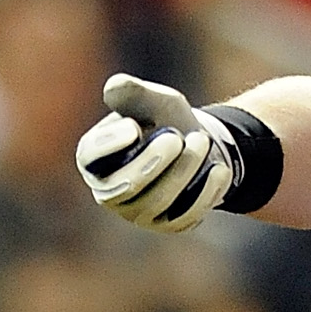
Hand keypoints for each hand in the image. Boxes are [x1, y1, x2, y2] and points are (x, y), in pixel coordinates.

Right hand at [75, 73, 236, 234]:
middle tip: (177, 137)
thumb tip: (114, 87)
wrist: (196, 143)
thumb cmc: (165, 119)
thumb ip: (132, 93)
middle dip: (153, 162)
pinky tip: (219, 169)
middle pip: (124, 186)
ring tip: (202, 141)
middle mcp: (109, 191)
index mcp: (94, 157)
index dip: (109, 145)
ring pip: (157, 201)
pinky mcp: (167, 224)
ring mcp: (138, 213)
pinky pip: (184, 216)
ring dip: (183, 171)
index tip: (134, 127)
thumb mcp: (151, 99)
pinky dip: (204, 192)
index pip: (91, 157)